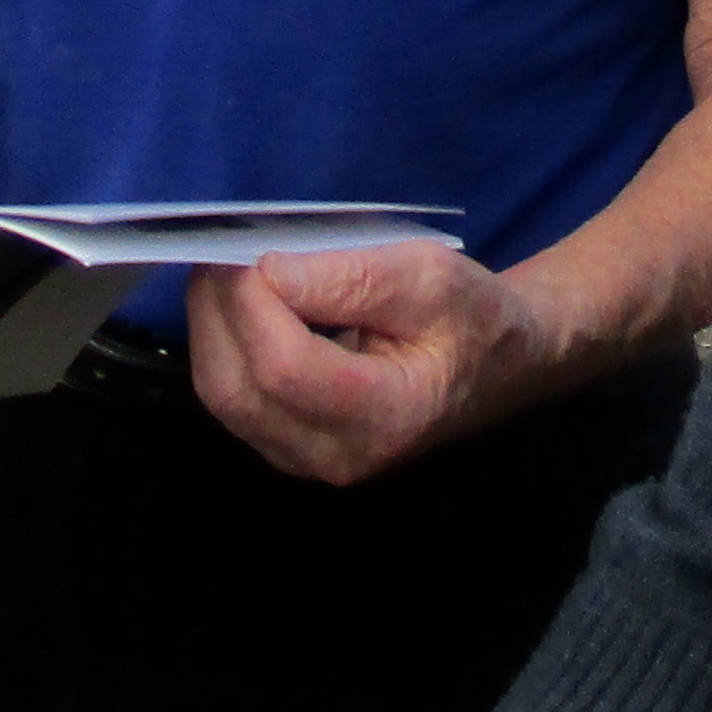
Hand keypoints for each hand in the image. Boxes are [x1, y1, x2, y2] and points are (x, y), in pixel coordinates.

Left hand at [183, 241, 557, 485]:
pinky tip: (240, 306)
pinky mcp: (289, 448)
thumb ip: (352, 277)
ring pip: (223, 398)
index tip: (257, 250)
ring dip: (212, 328)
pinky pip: (232, 400)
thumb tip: (268, 271)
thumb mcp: (430, 276)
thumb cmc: (473, 317)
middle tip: (223, 252)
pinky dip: (223, 346)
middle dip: (218, 313)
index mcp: (384, 416)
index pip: (284, 368)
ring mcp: (308, 461)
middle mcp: (337, 455)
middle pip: (237, 390)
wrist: (498, 365)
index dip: (253, 304)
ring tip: (227, 272)